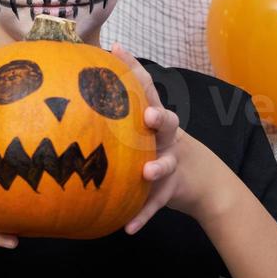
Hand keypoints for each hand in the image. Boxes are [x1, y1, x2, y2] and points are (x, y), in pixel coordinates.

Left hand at [110, 42, 234, 232]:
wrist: (200, 181)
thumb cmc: (158, 147)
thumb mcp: (146, 128)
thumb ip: (120, 110)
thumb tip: (76, 86)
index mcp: (156, 120)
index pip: (145, 89)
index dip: (133, 68)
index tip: (117, 50)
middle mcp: (166, 138)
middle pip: (166, 122)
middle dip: (158, 117)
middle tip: (147, 115)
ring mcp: (171, 164)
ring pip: (166, 164)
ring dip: (157, 168)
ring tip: (146, 172)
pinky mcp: (170, 191)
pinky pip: (155, 205)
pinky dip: (142, 216)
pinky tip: (128, 228)